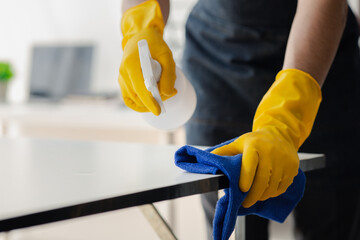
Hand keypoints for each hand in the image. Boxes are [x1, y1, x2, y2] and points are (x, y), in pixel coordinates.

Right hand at [119, 0, 176, 114]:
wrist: (141, 36)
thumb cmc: (155, 45)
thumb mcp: (166, 55)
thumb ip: (168, 75)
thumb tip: (168, 94)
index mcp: (131, 64)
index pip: (139, 88)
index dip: (149, 102)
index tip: (159, 111)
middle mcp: (123, 72)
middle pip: (138, 95)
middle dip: (155, 100)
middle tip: (171, 92)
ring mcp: (121, 78)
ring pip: (134, 99)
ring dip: (149, 101)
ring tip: (164, 90)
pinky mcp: (123, 82)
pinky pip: (129, 98)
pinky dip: (140, 103)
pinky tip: (151, 100)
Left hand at [211, 128, 298, 207]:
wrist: (280, 134)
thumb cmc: (254, 142)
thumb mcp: (238, 143)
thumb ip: (223, 152)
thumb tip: (206, 161)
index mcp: (254, 145)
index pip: (250, 163)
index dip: (246, 178)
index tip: (242, 189)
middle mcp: (271, 152)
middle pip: (262, 180)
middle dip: (253, 195)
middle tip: (245, 203)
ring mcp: (284, 160)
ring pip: (273, 186)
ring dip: (263, 195)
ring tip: (255, 197)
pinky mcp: (293, 167)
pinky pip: (283, 186)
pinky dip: (274, 193)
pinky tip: (266, 192)